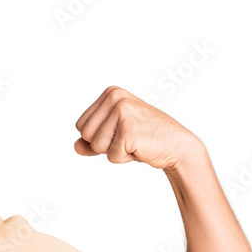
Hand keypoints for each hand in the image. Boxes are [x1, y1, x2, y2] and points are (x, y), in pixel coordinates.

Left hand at [74, 86, 200, 171]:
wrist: (176, 146)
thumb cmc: (145, 139)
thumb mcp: (114, 137)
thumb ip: (92, 141)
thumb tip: (76, 146)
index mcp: (111, 93)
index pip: (81, 125)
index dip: (98, 137)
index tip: (119, 132)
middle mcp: (115, 97)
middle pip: (85, 135)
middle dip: (103, 145)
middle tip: (127, 139)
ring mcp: (122, 111)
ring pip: (96, 145)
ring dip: (114, 151)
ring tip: (134, 142)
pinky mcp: (128, 128)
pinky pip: (111, 155)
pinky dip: (124, 158)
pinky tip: (139, 147)